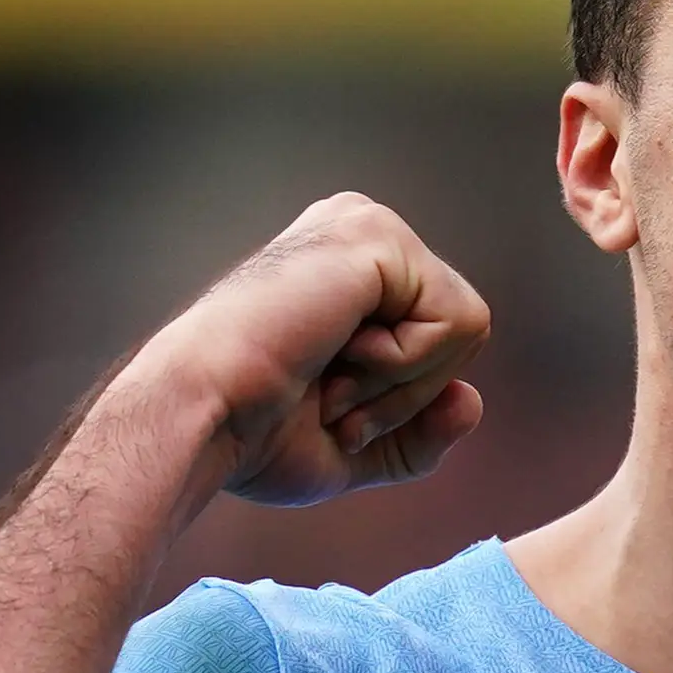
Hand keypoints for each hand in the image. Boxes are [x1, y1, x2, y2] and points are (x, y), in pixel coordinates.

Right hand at [129, 192, 491, 506]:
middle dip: (407, 392)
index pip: (445, 343)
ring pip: (464, 328)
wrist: (202, 419)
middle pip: (464, 333)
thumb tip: (470, 400)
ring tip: (328, 374)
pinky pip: (456, 322)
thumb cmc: (255, 436)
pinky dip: (403, 365)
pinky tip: (336, 352)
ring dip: (401, 383)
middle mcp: (364, 231)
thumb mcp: (356, 447)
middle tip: (328, 396)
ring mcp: (370, 224)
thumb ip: (420, 431)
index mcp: (356, 269)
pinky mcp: (377, 235)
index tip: (328, 407)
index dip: (401, 402)